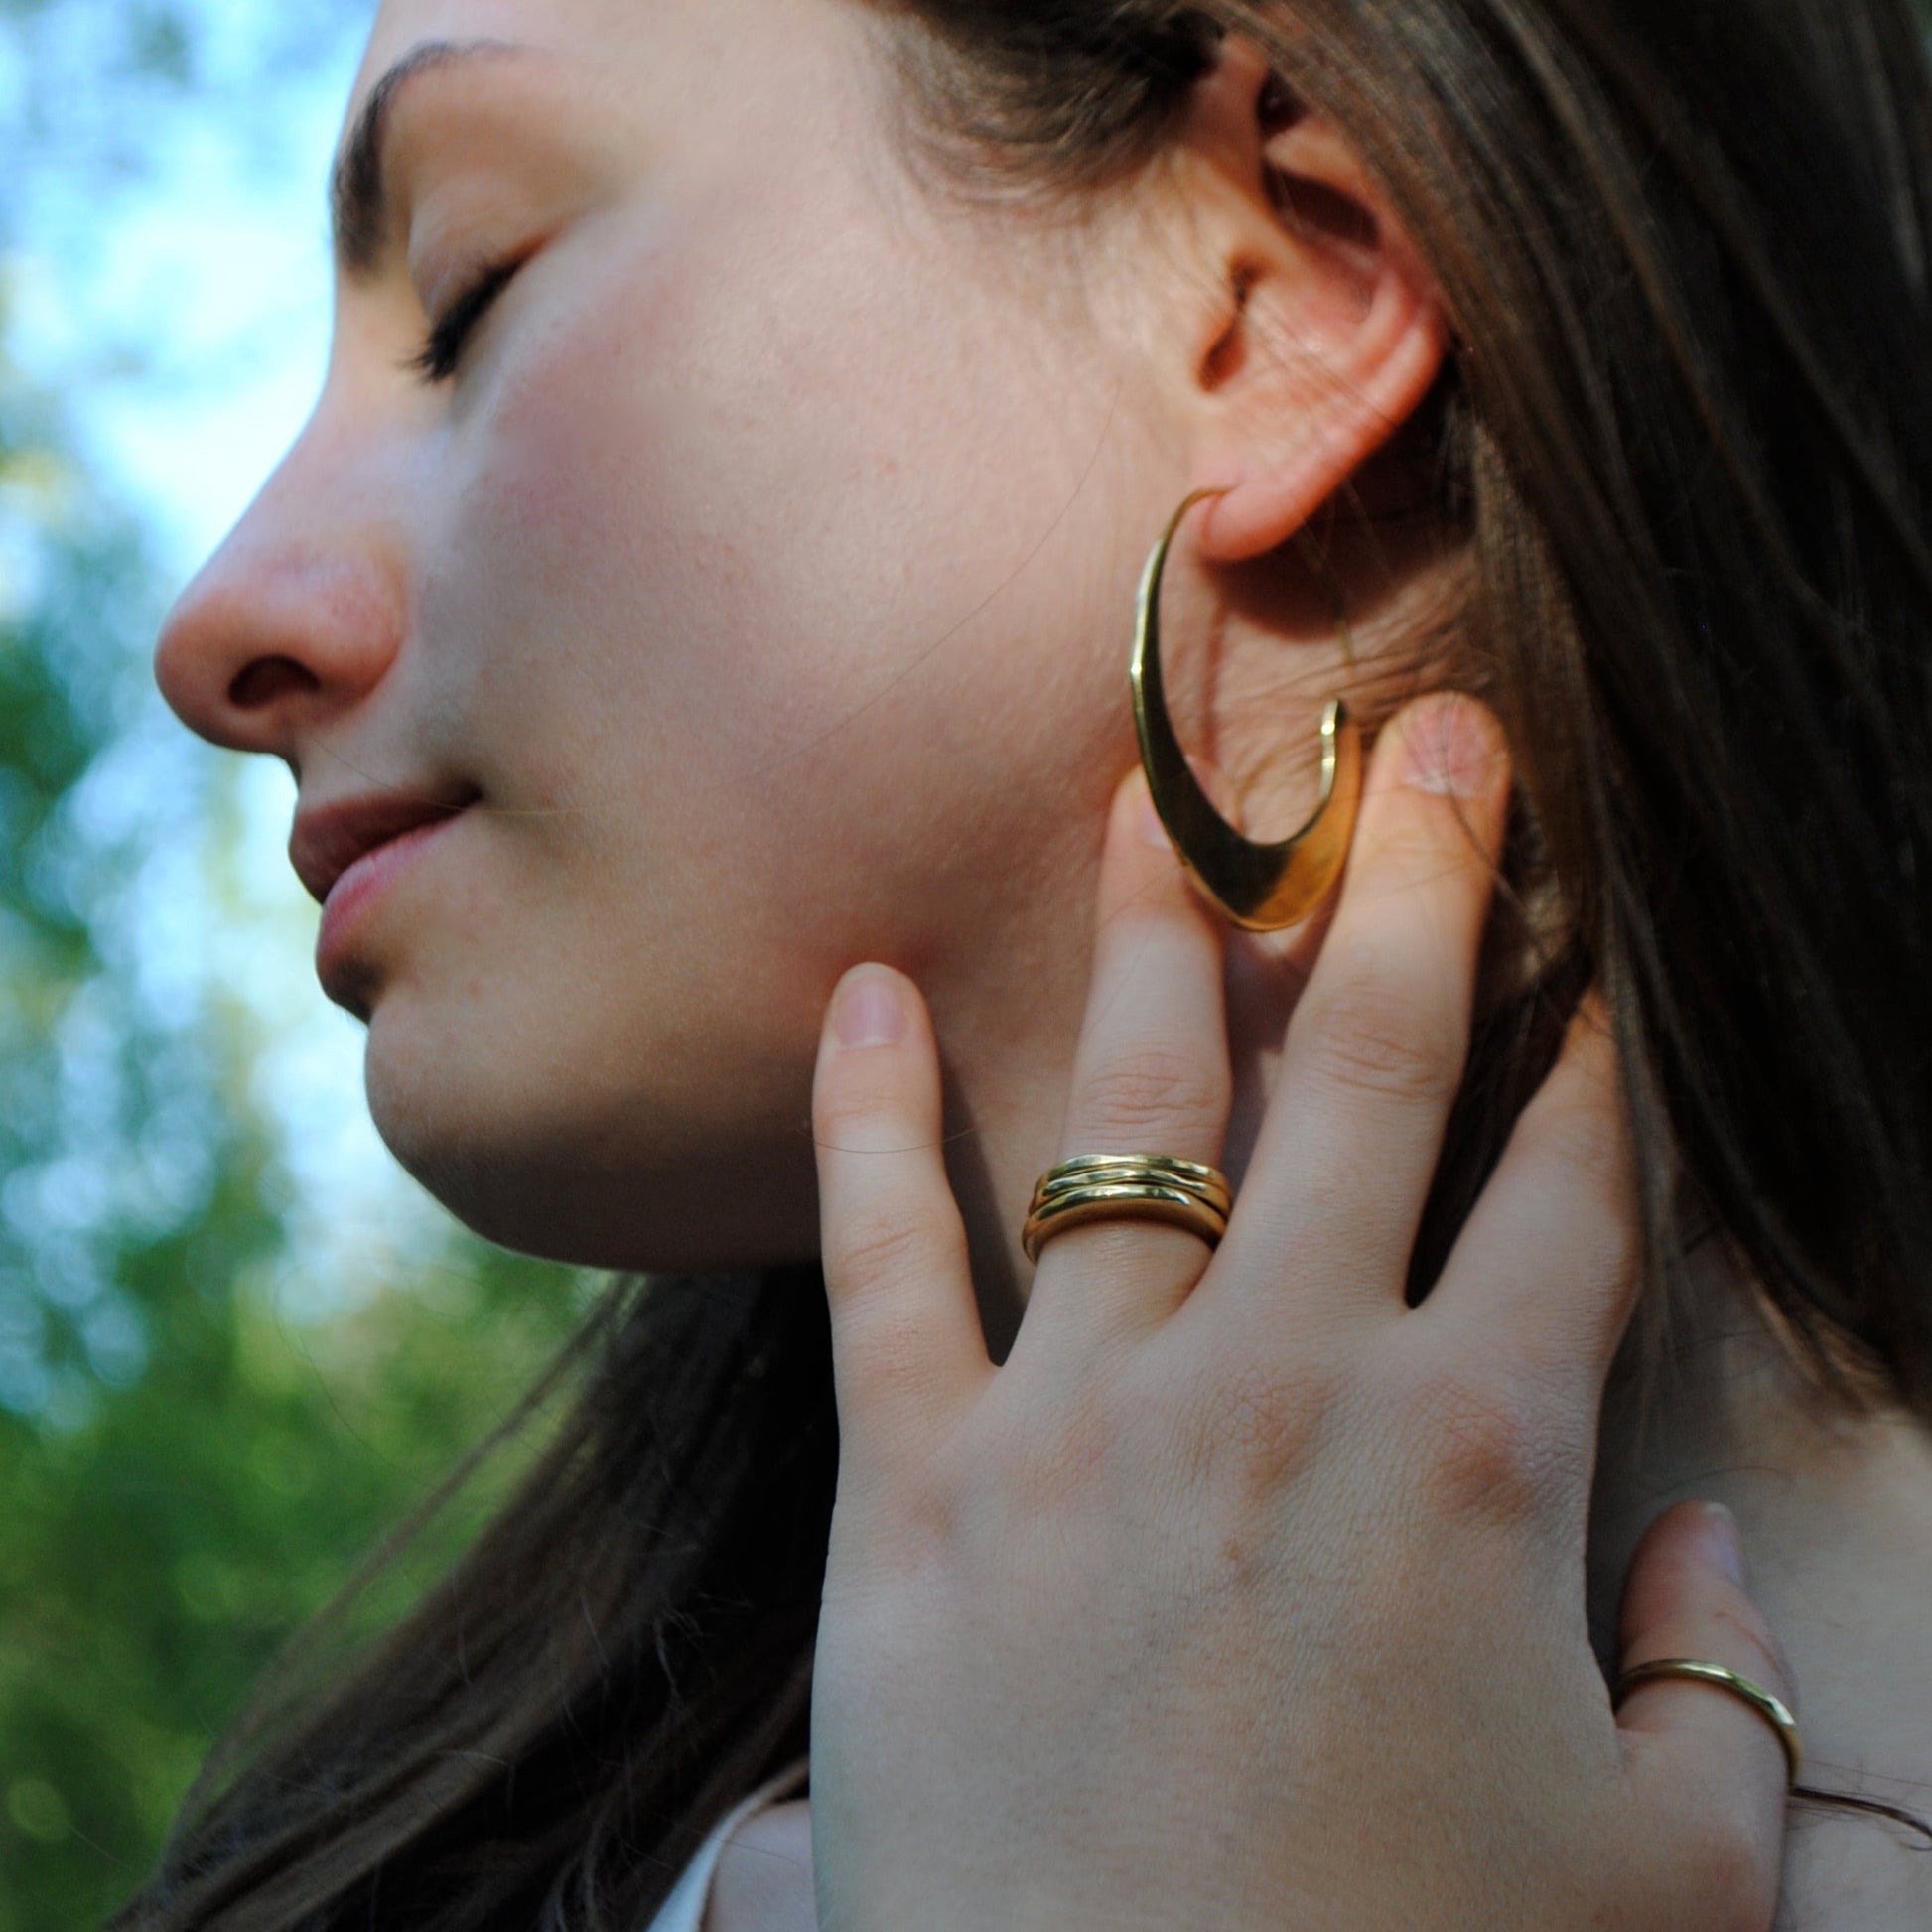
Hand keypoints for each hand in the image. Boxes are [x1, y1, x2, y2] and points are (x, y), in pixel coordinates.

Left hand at [807, 694, 1795, 1930]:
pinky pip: (882, 1263)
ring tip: (1151, 793)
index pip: (1567, 1199)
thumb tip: (1705, 1550)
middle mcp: (1281, 1385)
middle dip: (1413, 887)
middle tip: (1425, 738)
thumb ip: (1715, 1699)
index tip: (1594, 960)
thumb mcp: (1669, 1890)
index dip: (1594, 1064)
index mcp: (1476, 1461)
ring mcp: (1082, 1421)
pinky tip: (850, 994)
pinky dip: (861, 1122)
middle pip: (1368, 1076)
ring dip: (1148, 940)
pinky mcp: (914, 1492)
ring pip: (1129, 1116)